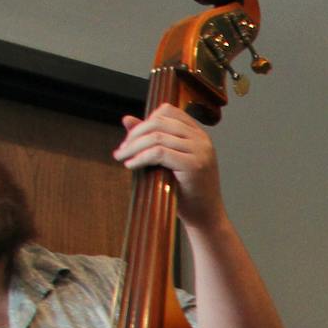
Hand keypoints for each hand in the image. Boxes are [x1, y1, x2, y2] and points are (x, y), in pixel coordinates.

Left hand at [115, 105, 225, 228]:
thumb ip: (151, 139)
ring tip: (122, 157)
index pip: (168, 111)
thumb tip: (126, 119)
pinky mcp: (194, 165)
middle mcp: (202, 139)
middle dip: (135, 134)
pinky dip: (140, 157)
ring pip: (156, 137)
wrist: (205, 217)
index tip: (132, 138)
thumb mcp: (168, 161)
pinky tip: (130, 165)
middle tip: (122, 150)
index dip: (146, 120)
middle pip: (159, 122)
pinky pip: (159, 153)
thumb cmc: (186, 191)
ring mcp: (200, 151)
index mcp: (198, 134)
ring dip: (133, 146)